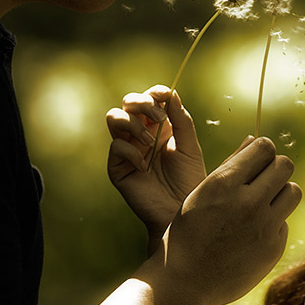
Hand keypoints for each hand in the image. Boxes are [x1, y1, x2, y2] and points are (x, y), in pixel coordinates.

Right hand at [106, 85, 204, 239]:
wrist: (181, 211)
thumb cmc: (189, 180)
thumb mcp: (190, 147)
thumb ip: (182, 121)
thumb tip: (172, 94)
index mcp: (160, 126)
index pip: (150, 100)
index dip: (154, 92)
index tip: (164, 94)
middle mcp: (141, 134)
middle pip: (128, 103)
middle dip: (141, 103)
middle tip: (159, 118)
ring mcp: (128, 149)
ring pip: (114, 118)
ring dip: (132, 123)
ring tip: (151, 141)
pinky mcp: (118, 167)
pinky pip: (116, 147)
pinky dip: (131, 151)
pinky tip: (145, 167)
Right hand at [161, 137, 301, 304]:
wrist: (183, 284)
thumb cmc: (187, 232)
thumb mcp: (201, 193)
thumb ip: (231, 165)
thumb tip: (256, 140)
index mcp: (224, 184)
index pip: (265, 147)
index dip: (262, 152)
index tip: (257, 161)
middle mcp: (247, 202)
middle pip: (285, 166)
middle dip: (275, 169)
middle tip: (263, 180)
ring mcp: (264, 227)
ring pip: (293, 191)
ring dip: (280, 193)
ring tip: (262, 203)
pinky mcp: (273, 248)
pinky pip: (285, 222)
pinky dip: (272, 224)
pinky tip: (252, 234)